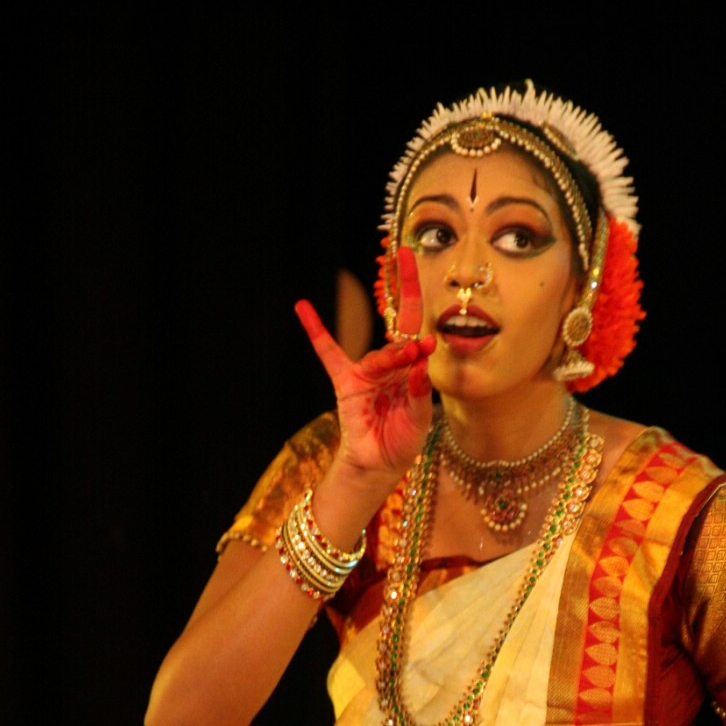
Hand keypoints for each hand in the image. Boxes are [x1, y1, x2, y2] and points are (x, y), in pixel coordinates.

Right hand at [295, 248, 436, 477]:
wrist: (379, 465)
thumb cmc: (402, 440)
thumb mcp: (420, 419)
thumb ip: (419, 392)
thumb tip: (419, 363)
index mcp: (412, 369)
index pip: (419, 329)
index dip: (421, 303)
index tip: (420, 270)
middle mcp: (392, 365)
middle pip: (401, 325)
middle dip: (406, 290)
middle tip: (407, 260)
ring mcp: (368, 372)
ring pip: (380, 355)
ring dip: (392, 357)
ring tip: (407, 358)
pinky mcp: (346, 383)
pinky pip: (329, 353)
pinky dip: (316, 332)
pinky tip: (303, 307)